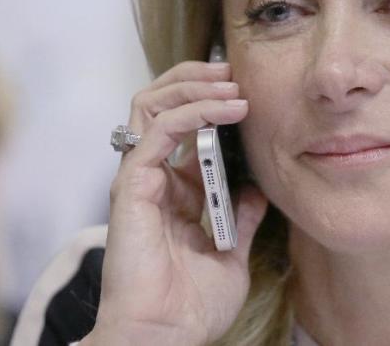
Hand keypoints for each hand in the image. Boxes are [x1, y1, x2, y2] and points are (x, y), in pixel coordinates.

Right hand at [86, 61, 267, 345]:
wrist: (167, 335)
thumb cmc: (191, 306)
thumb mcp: (231, 254)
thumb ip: (241, 218)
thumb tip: (257, 190)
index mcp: (172, 190)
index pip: (181, 124)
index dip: (209, 99)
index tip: (245, 90)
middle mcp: (151, 176)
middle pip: (160, 102)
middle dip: (197, 78)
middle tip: (235, 71)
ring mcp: (139, 178)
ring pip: (151, 104)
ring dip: (194, 85)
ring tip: (231, 83)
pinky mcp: (132, 185)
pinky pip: (158, 131)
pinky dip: (192, 111)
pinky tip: (225, 108)